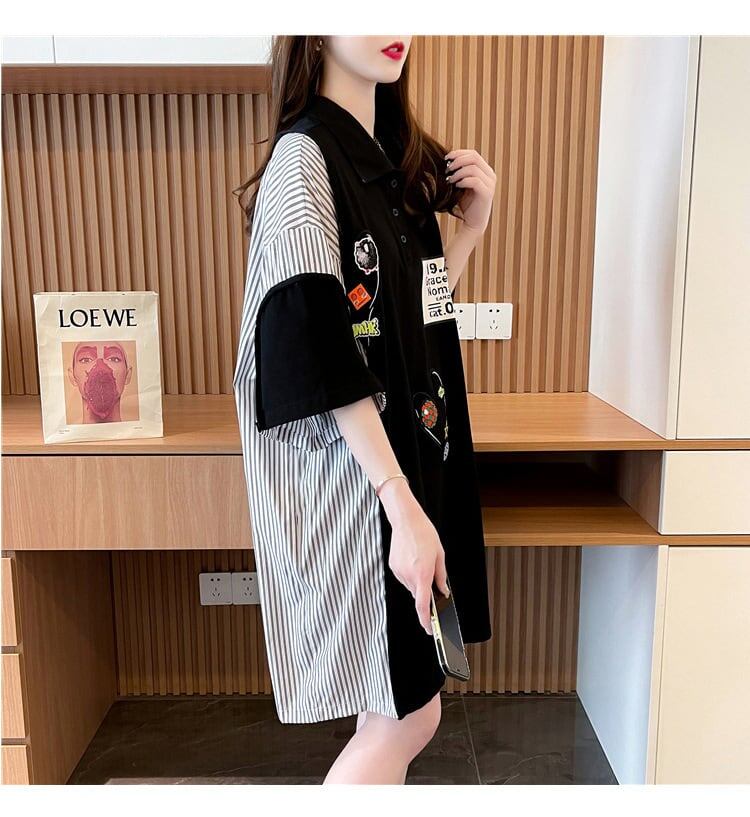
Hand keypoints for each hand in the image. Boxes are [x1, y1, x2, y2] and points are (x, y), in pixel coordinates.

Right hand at [378, 478, 449, 635]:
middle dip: (425, 592)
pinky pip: (404, 577)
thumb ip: (441, 576)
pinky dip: (410, 574)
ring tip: (421, 562)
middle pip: (418, 595)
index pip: (422, 605)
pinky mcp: (393, 567)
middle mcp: (408, 575)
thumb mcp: (439, 555)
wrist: (406, 520)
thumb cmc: (424, 534)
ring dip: (418, 582)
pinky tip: (413, 560)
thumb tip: (443, 591)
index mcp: (422, 573)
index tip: (429, 629)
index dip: (426, 620)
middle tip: (431, 579)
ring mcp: (399, 571)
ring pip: (411, 586)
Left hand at [444, 148, 495, 234]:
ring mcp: (490, 184)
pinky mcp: (487, 193)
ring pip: (473, 168)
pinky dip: (463, 181)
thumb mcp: (460, 184)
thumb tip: (446, 160)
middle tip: (447, 169)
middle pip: (474, 157)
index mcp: (485, 170)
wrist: (472, 223)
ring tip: (450, 180)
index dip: (459, 153)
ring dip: (458, 173)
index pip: (473, 154)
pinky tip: (457, 186)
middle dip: (458, 161)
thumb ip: (458, 172)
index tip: (446, 158)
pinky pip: (475, 181)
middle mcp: (490, 175)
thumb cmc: (465, 204)